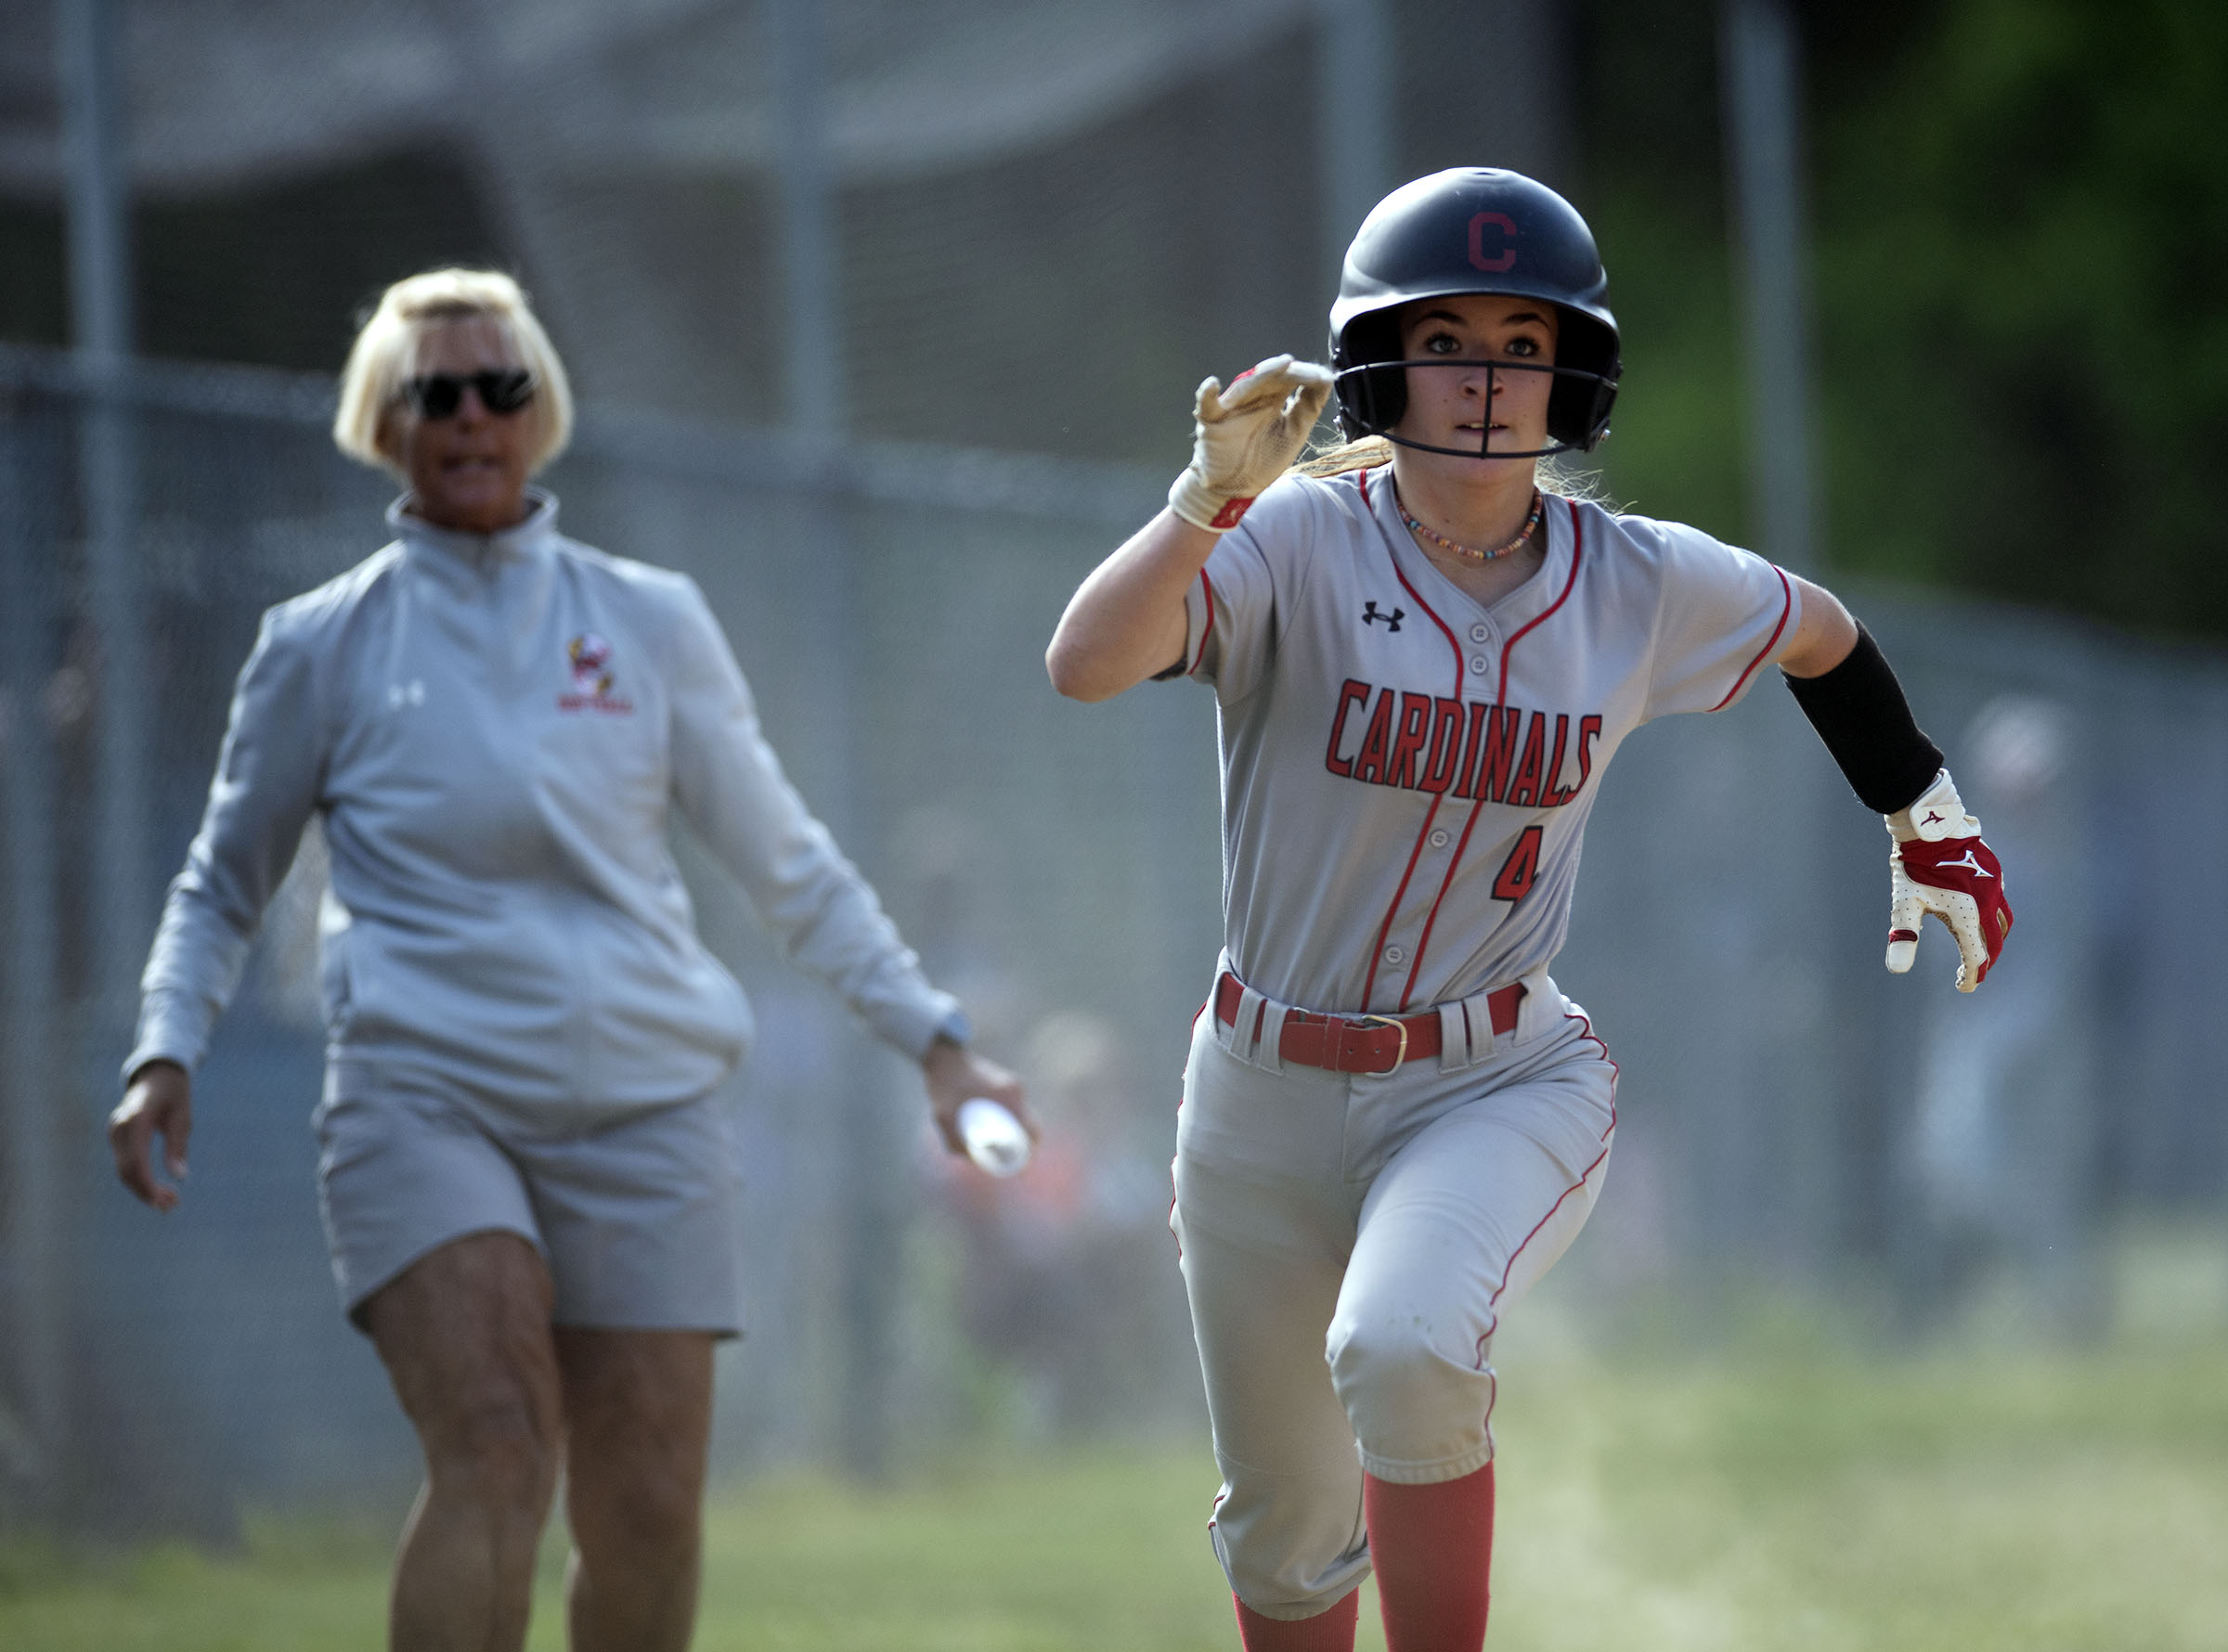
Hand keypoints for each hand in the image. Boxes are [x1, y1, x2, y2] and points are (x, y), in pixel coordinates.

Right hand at [109, 1060, 193, 1210]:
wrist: (158, 1074)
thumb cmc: (174, 1093)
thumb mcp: (182, 1117)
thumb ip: (178, 1145)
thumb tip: (180, 1176)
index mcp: (135, 1119)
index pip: (136, 1160)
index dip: (147, 1184)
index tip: (164, 1201)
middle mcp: (119, 1127)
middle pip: (126, 1169)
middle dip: (146, 1191)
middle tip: (171, 1206)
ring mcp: (114, 1132)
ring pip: (123, 1169)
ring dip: (143, 1189)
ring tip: (168, 1202)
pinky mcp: (117, 1137)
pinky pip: (124, 1163)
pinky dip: (138, 1178)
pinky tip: (156, 1189)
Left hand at [920, 1037, 1034, 1160]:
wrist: (944, 1057)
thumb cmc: (944, 1086)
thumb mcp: (944, 1117)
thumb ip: (955, 1141)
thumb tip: (973, 1160)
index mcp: (1008, 1098)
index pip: (1031, 1132)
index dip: (1030, 1153)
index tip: (1022, 1168)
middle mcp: (1015, 1090)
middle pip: (1032, 1126)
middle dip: (1027, 1147)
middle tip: (1014, 1163)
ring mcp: (1013, 1084)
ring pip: (1025, 1116)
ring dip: (1020, 1133)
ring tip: (1007, 1150)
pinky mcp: (1009, 1082)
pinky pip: (1017, 1107)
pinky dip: (1013, 1120)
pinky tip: (1002, 1130)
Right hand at [1168, 354, 1334, 532]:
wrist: (1236, 488)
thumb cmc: (1262, 460)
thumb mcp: (1294, 433)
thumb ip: (1308, 407)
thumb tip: (1326, 379)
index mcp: (1273, 399)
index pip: (1290, 379)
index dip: (1307, 376)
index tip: (1324, 379)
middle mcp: (1252, 398)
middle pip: (1271, 377)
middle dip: (1291, 373)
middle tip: (1309, 374)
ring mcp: (1231, 407)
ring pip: (1245, 385)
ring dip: (1262, 375)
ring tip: (1282, 365)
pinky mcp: (1212, 421)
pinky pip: (1206, 404)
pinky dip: (1206, 394)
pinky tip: (1212, 384)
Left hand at [1884, 770, 2011, 991]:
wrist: (1930, 826)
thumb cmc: (1914, 866)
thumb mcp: (1904, 903)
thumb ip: (1903, 936)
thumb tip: (1896, 970)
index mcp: (1968, 914)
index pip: (1976, 957)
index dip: (1971, 977)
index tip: (1962, 987)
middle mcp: (1988, 902)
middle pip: (1994, 943)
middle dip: (1985, 962)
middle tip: (1971, 974)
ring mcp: (1995, 886)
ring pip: (2003, 922)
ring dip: (1994, 940)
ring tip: (1981, 949)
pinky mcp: (1996, 873)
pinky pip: (2001, 901)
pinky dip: (1994, 916)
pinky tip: (1980, 916)